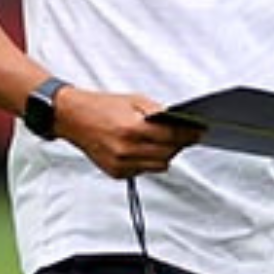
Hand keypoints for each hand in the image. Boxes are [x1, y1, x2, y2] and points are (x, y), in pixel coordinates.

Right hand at [53, 87, 201, 177]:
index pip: (171, 136)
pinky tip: (144, 148)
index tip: (201, 132)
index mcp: (131, 129)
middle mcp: (126, 150)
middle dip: (179, 144)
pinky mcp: (116, 173)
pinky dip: (149, 161)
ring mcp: (120, 164)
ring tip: (165, 141)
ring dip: (166, 154)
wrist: (73, 118)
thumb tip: (180, 121)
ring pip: (158, 166)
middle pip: (168, 154)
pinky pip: (144, 170)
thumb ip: (157, 112)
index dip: (189, 134)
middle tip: (186, 135)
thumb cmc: (102, 106)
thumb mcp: (134, 100)